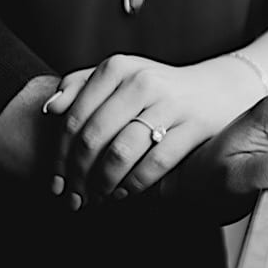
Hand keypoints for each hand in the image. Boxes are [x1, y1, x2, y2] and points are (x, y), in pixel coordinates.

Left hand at [42, 54, 265, 209]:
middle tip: (73, 199)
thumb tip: (51, 109)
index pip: (74, 118)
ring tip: (96, 199)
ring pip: (121, 153)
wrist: (216, 91)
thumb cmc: (157, 89)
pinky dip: (134, 184)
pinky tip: (124, 194)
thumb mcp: (119, 78)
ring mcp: (170, 104)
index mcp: (116, 68)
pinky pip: (155, 164)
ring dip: (103, 184)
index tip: (55, 182)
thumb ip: (80, 87)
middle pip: (93, 138)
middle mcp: (141, 82)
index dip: (59, 156)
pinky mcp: (193, 127)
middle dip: (77, 176)